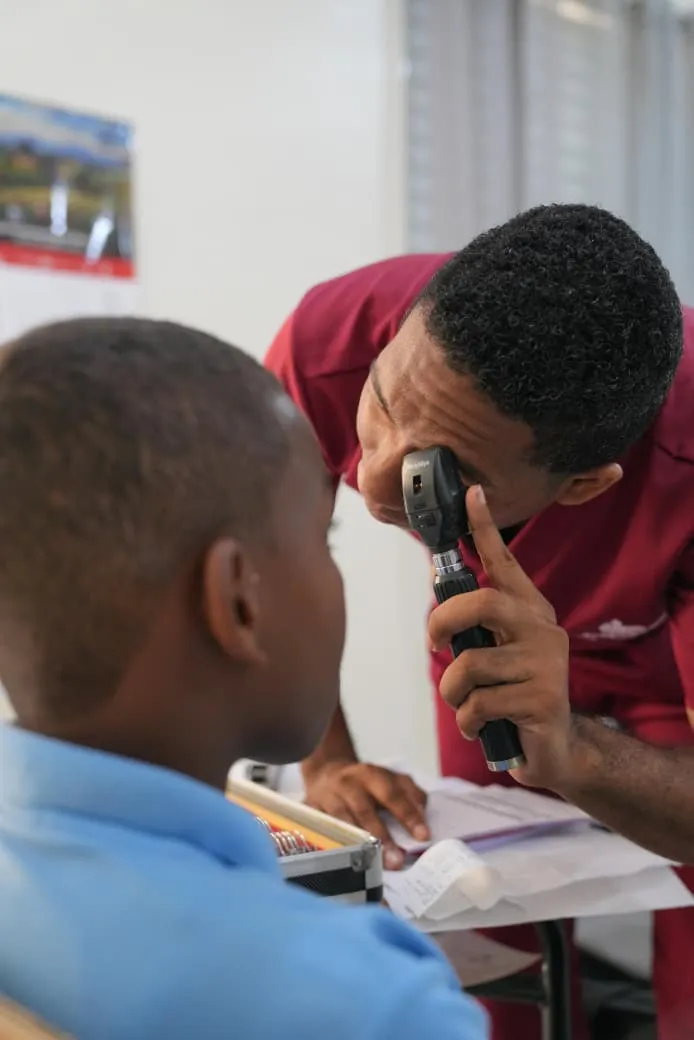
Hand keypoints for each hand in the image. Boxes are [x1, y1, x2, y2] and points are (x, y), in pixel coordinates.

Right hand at [302, 760, 429, 869]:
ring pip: (342, 822)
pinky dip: (332, 847)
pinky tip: (342, 862)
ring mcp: (327, 797)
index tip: (422, 836)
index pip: (392, 794)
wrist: (326, 771)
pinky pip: (320, 831)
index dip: (408, 814)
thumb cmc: (364, 781)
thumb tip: (424, 814)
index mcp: (371, 774)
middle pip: (365, 811)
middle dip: (382, 837)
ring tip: (371, 864)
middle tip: (397, 861)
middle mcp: (348, 784)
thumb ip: (409, 793)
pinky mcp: (310, 810)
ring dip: (358, 845)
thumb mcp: (388, 778)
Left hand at [428, 485, 571, 790]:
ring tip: (468, 705)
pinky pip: (478, 704)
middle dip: (443, 622)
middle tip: (434, 644)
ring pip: (469, 665)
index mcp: (529, 610)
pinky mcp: (543, 698)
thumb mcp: (496, 652)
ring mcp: (547, 662)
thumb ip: (474, 623)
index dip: (486, 528)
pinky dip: (468, 721)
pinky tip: (483, 726)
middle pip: (482, 603)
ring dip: (453, 692)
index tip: (472, 494)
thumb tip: (437, 580)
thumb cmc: (514, 693)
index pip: (504, 563)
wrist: (556, 748)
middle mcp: (542, 628)